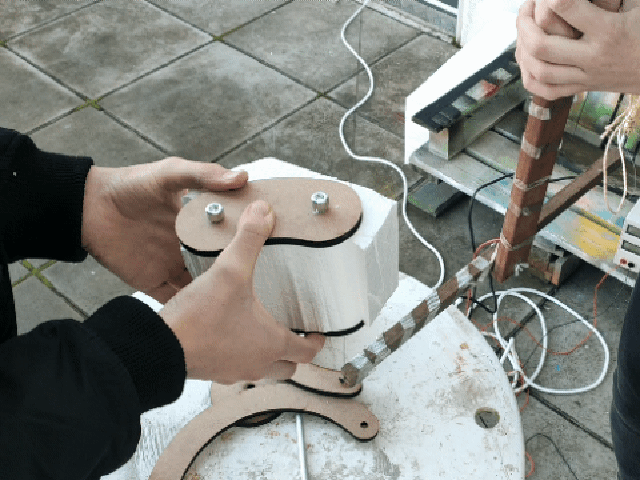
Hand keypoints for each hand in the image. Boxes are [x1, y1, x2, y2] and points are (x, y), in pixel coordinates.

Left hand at [81, 157, 248, 302]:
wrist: (88, 208)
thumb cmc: (130, 185)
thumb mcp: (170, 173)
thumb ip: (203, 175)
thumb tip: (241, 177)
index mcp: (197, 223)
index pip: (229, 236)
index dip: (248, 243)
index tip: (274, 249)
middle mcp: (188, 246)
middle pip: (220, 266)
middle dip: (237, 275)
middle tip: (264, 286)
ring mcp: (172, 266)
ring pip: (201, 287)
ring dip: (215, 296)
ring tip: (240, 306)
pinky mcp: (153, 282)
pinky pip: (174, 300)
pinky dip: (187, 310)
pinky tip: (205, 317)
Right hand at [159, 200, 325, 382]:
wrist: (158, 347)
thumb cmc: (199, 318)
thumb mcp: (230, 270)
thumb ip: (249, 239)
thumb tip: (263, 212)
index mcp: (270, 343)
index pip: (307, 352)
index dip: (316, 342)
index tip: (318, 333)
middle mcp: (255, 363)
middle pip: (288, 368)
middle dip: (293, 353)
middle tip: (294, 333)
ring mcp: (232, 371)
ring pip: (262, 371)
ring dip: (267, 356)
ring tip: (261, 330)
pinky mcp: (211, 370)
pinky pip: (235, 368)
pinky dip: (239, 355)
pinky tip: (228, 332)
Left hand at [515, 0, 639, 99]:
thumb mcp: (637, 5)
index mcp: (610, 30)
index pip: (565, 7)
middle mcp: (594, 57)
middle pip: (542, 46)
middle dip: (524, 25)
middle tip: (525, 8)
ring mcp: (587, 77)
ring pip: (539, 71)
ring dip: (521, 51)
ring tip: (522, 32)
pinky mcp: (584, 88)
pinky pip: (547, 91)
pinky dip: (530, 77)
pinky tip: (527, 60)